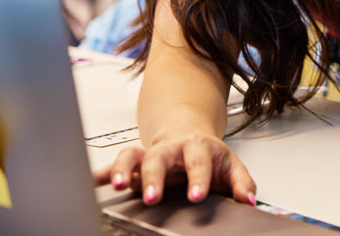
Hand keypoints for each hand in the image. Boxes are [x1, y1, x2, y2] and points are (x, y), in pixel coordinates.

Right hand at [92, 133, 256, 206]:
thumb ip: (242, 184)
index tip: (196, 196)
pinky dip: (101, 174)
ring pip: (132, 155)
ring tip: (120, 186)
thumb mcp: (231, 167)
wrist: (191, 138)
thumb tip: (248, 202)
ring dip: (123, 170)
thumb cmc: (210, 156)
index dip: (198, 179)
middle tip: (153, 197)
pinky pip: (114, 165)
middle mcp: (171, 148)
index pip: (199, 162)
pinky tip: (91, 183)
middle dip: (155, 176)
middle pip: (160, 157)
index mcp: (198, 147)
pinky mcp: (133, 163)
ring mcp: (150, 154)